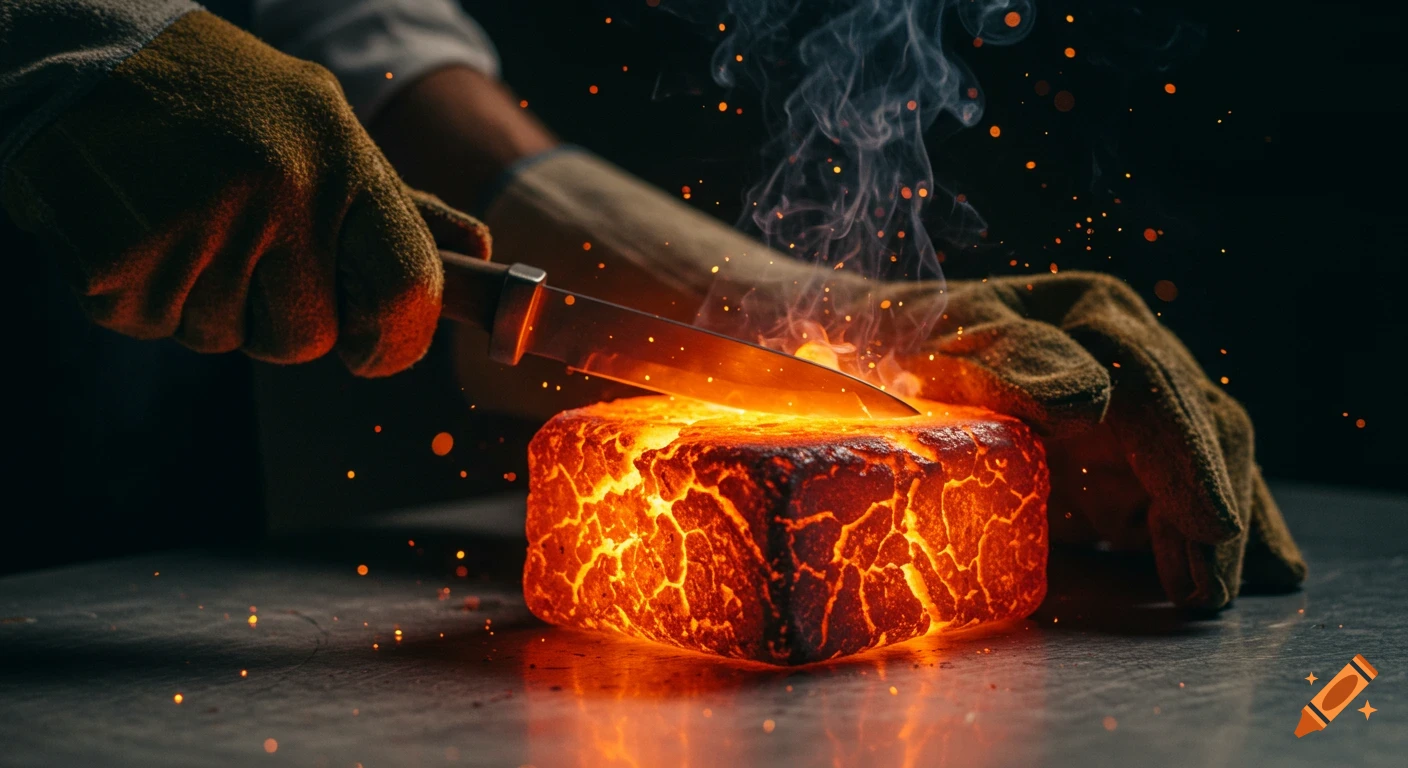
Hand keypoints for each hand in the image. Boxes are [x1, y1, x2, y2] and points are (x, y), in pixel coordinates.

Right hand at [1, 11, 488, 376]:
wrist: (84, 59)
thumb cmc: (222, 102)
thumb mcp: (321, 126)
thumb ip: (394, 203)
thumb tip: (475, 251)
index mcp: (342, 162)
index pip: (408, 287)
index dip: (396, 339)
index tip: (371, 344)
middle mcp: (281, 195)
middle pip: (305, 341)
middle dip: (277, 320)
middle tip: (243, 251)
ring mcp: (200, 228)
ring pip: (222, 339)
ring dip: (203, 301)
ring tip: (182, 217)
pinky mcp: (123, 263)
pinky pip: (152, 326)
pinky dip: (141, 295)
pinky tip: (136, 224)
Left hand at [892, 273, 1305, 607]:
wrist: (880, 367)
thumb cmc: (909, 342)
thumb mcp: (946, 340)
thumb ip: (1011, 359)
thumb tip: (1089, 397)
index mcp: (1094, 317)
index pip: (1156, 383)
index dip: (1187, 454)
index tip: (1208, 520)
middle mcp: (1132, 360)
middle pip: (1201, 427)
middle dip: (1210, 507)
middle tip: (1209, 586)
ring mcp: (1134, 414)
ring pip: (1204, 466)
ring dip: (1214, 536)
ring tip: (1205, 596)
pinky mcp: (1124, 464)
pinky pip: (1178, 500)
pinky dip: (1208, 542)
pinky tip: (1247, 578)